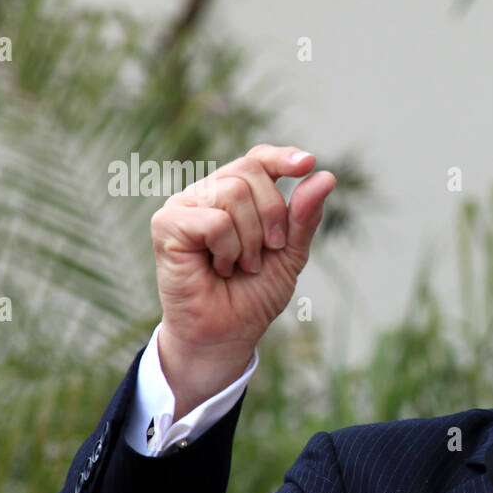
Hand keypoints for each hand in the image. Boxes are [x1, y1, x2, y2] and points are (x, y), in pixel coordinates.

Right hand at [150, 144, 336, 417]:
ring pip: (232, 193)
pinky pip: (214, 220)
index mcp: (234, 195)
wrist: (227, 334)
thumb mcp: (290, 253)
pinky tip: (219, 267)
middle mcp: (206, 194)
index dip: (281, 157)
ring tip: (240, 265)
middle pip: (249, 172)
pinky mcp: (166, 224)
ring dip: (250, 239)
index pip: (257, 159)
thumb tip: (326, 175)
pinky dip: (228, 248)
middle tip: (267, 252)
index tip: (306, 163)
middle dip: (272, 215)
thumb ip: (304, 217)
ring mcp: (183, 206)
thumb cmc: (253, 294)